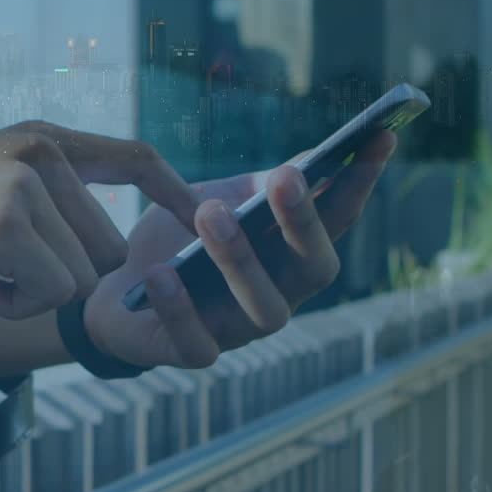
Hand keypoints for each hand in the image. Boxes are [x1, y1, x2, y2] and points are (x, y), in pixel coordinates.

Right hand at [0, 121, 200, 318]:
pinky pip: (47, 296)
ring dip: (27, 292)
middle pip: (105, 249)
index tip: (198, 220)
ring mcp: (23, 187)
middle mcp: (41, 153)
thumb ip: (45, 193)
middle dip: (57, 276)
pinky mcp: (4, 228)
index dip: (173, 192)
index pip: (133, 156)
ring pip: (77, 279)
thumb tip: (103, 252)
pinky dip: (8, 305)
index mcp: (41, 138)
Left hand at [83, 130, 397, 368]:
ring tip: (210, 215)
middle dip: (304, 224)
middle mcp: (277, 295)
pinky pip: (195, 341)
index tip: (379, 138)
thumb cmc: (174, 240)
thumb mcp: (213, 200)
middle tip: (285, 178)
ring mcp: (237, 329)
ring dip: (240, 260)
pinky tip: (161, 273)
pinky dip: (179, 307)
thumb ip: (254, 189)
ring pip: (264, 310)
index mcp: (288, 255)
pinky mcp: (190, 352)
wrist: (111, 285)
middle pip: (313, 270)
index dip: (360, 183)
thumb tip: (308, 161)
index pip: (336, 220)